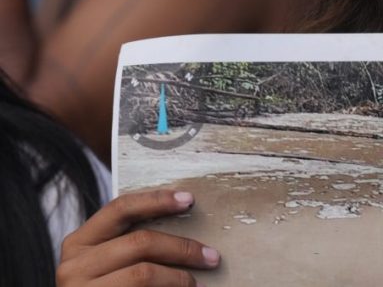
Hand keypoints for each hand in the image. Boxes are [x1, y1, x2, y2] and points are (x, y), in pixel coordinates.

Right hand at [57, 189, 220, 286]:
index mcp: (79, 243)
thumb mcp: (108, 261)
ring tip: (197, 284)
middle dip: (183, 248)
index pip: (120, 208)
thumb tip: (183, 217)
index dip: (156, 200)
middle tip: (212, 257)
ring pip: (144, 273)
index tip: (189, 200)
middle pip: (140, 242)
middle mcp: (74, 266)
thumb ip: (131, 243)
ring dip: (179, 278)